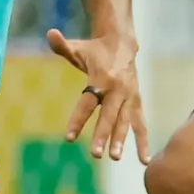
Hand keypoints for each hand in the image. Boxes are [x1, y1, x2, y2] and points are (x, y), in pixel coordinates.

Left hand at [49, 29, 145, 162]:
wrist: (123, 44)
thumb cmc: (94, 50)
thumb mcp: (78, 48)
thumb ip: (62, 45)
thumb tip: (50, 33)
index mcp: (102, 78)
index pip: (88, 102)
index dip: (78, 119)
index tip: (69, 138)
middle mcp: (118, 89)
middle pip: (109, 115)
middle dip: (103, 135)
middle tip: (96, 154)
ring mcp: (130, 97)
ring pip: (125, 122)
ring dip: (120, 140)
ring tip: (114, 158)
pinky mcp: (137, 103)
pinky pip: (141, 124)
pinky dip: (143, 142)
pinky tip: (144, 160)